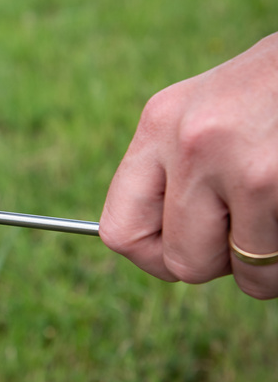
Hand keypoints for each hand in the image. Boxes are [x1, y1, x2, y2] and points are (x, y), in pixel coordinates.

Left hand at [99, 33, 277, 298]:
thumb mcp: (211, 109)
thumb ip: (182, 165)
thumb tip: (163, 243)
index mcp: (160, 122)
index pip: (120, 230)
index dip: (156, 255)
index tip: (190, 244)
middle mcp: (188, 142)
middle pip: (181, 262)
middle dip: (221, 262)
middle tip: (250, 227)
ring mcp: (235, 163)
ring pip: (244, 273)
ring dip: (270, 262)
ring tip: (277, 209)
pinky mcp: (273, 180)